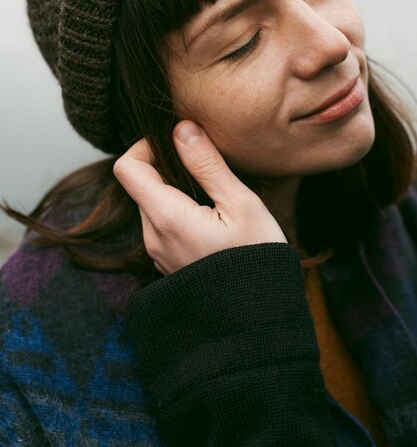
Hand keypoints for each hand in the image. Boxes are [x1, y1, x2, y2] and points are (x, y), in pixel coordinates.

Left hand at [113, 121, 286, 274]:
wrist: (259, 317)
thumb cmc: (257, 259)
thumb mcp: (241, 204)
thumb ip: (207, 164)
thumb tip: (181, 129)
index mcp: (167, 218)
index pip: (127, 168)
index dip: (146, 147)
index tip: (178, 144)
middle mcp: (153, 237)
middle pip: (140, 185)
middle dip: (166, 167)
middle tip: (206, 168)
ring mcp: (158, 253)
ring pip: (152, 204)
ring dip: (174, 190)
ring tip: (213, 197)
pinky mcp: (168, 262)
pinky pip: (162, 225)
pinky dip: (178, 211)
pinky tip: (211, 219)